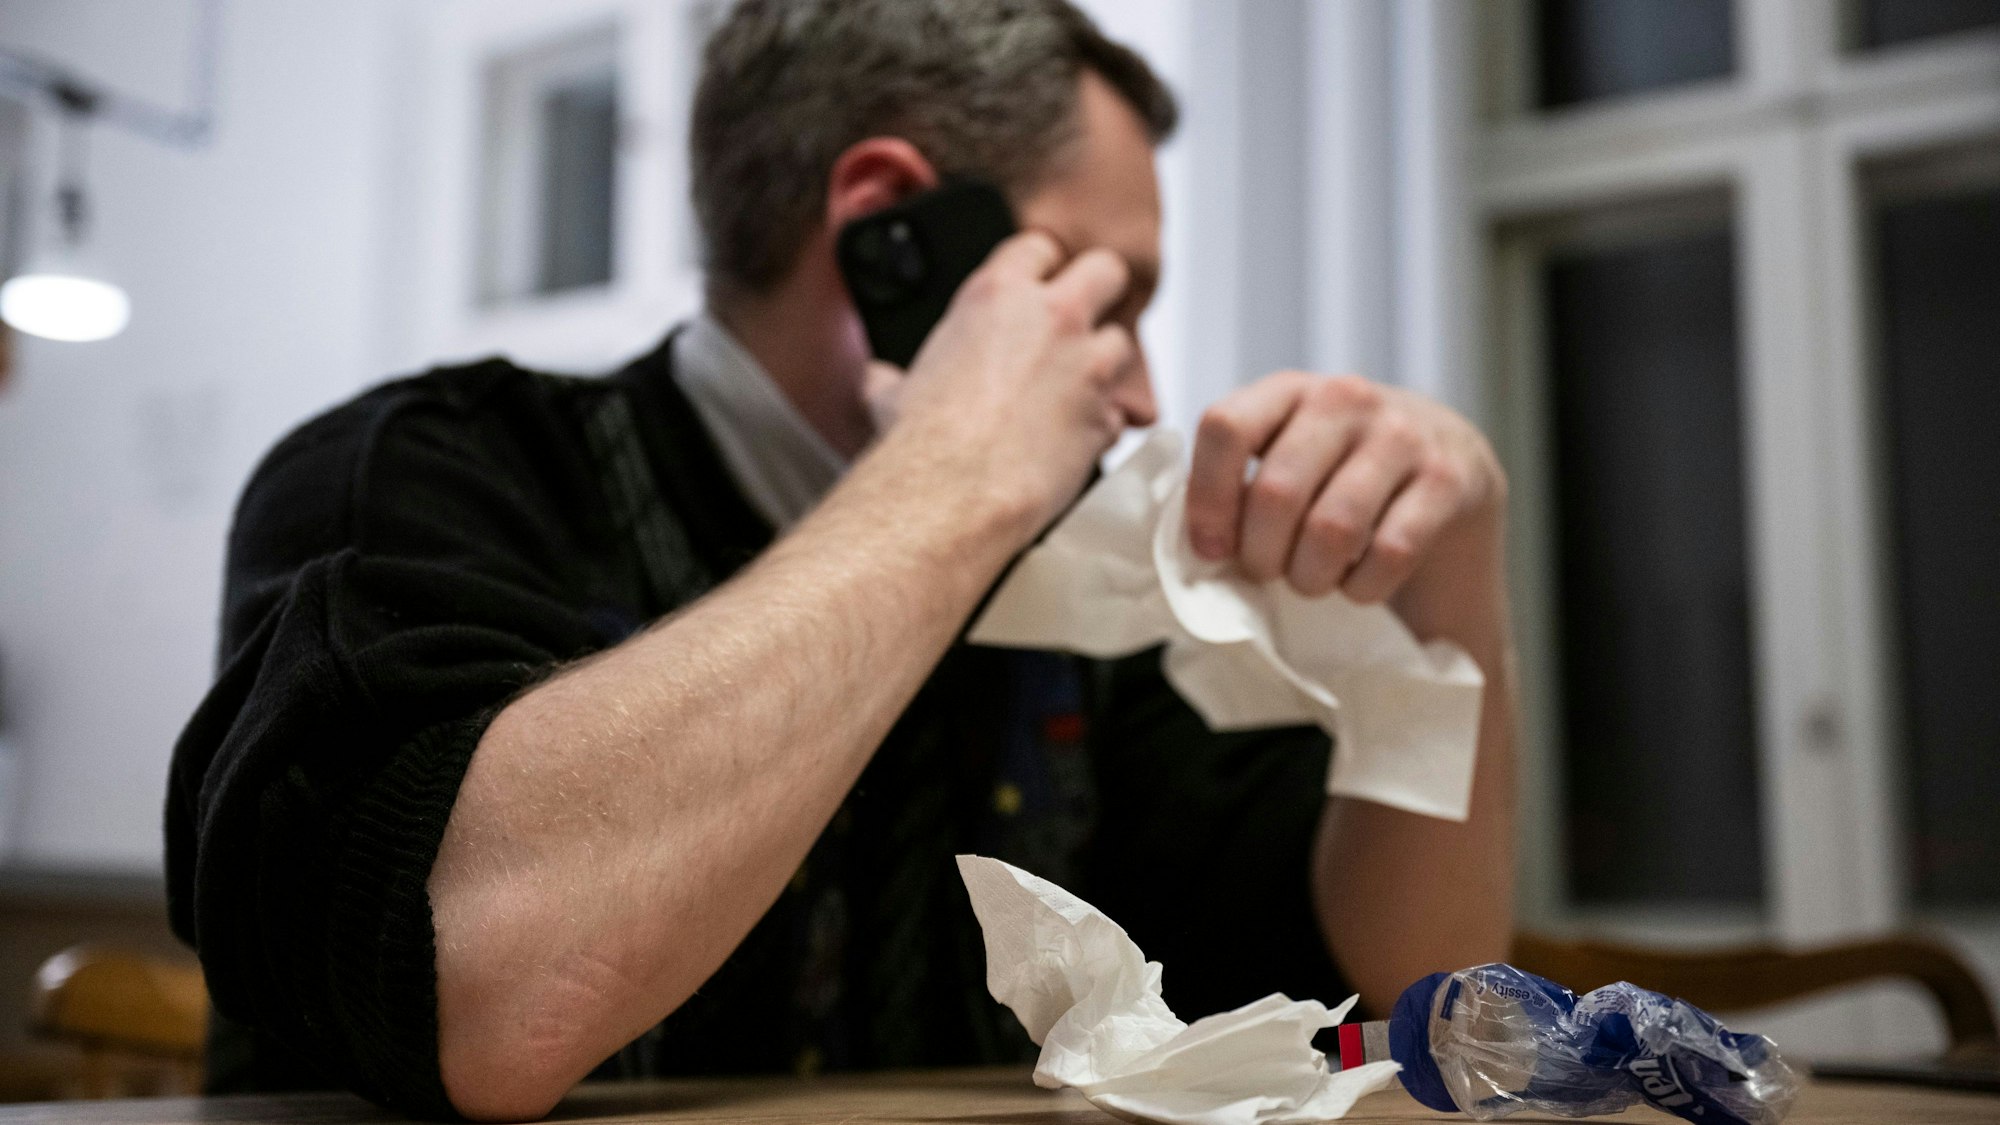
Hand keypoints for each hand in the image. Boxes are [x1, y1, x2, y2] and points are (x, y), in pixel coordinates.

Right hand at [868, 230, 1145, 536]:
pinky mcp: (1104, 418)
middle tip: (1082, 317)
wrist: (952, 495)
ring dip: (1104, 364)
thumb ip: (894, 375)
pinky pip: (1116, 413)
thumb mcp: (892, 392)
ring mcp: (1087, 366)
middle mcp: (1053, 319)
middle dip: (1099, 291)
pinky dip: (1100, 425)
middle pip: (1105, 271)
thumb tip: (879, 380)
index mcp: (996, 295)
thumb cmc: (921, 441)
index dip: (1041, 266)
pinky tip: (1073, 440)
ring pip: (1122, 343)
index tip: (1037, 285)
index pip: (1038, 246)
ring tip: (1075, 390)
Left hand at [1185, 372, 1504, 604]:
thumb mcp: (1287, 458)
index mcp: (1288, 390)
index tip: (1211, 549)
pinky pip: (1389, 552)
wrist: (1451, 470)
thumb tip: (1194, 546)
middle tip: (1269, 572)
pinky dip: (1364, 587)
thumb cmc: (1343, 477)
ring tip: (1311, 581)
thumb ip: (1237, 483)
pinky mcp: (1450, 478)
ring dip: (1311, 576)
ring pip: (1332, 528)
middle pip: (1276, 491)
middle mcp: (1346, 398)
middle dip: (1262, 554)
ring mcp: (1403, 434)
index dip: (1207, 499)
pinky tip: (1359, 584)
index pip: (1226, 428)